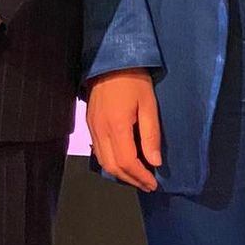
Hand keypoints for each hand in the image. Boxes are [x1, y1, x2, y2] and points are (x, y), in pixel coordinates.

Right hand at [86, 70, 161, 191]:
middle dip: (130, 179)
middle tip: (147, 184)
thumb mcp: (149, 104)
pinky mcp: (90, 124)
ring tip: (137, 176)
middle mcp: (101, 131)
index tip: (153, 183)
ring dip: (119, 173)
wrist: (109, 60)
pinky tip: (122, 161)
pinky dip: (110, 162)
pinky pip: (97, 150)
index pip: (127, 162)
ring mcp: (92, 128)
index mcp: (116, 126)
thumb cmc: (133, 79)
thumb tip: (154, 162)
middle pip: (112, 166)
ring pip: (102, 161)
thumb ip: (151, 135)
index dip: (141, 176)